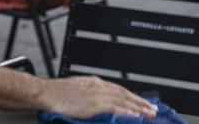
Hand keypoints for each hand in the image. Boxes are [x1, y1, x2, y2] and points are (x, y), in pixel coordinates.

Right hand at [38, 76, 156, 118]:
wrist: (46, 92)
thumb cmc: (56, 93)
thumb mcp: (76, 90)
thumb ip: (89, 95)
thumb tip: (97, 104)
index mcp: (94, 82)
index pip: (118, 89)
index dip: (131, 96)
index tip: (141, 101)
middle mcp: (99, 86)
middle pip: (125, 94)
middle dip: (140, 102)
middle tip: (153, 108)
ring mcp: (98, 95)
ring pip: (124, 101)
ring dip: (139, 108)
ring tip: (150, 113)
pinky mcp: (95, 104)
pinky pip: (115, 108)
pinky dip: (127, 112)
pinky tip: (136, 116)